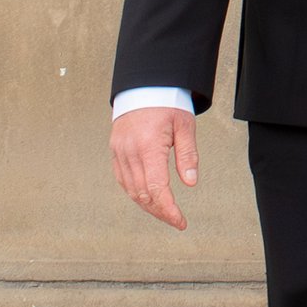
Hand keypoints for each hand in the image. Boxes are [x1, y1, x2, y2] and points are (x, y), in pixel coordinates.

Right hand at [111, 104, 198, 231]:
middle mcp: (130, 151)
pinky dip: (135, 193)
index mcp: (148, 146)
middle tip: (177, 220)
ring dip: (148, 205)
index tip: (181, 222)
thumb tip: (190, 183)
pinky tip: (148, 198)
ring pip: (131, 190)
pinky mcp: (115, 150)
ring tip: (165, 212)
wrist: (144, 85)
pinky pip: (123, 179)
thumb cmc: (168, 103)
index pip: (156, 188)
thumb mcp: (185, 126)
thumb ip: (188, 155)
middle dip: (160, 212)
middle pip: (142, 194)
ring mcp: (119, 152)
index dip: (168, 210)